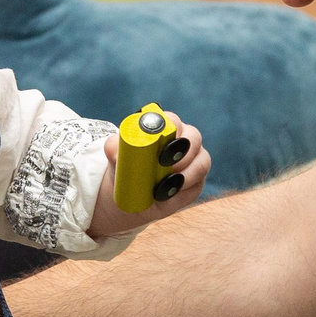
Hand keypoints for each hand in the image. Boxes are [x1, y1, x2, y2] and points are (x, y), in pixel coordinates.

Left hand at [87, 113, 209, 238]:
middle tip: (168, 170)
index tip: (160, 148)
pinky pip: (199, 184)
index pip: (174, 121)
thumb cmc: (124, 169)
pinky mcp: (197, 181)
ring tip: (165, 188)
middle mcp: (183, 140)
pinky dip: (186, 191)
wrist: (128, 195)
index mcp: (164, 128)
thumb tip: (115, 149)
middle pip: (194, 138)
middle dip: (183, 155)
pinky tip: (171, 196)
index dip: (172, 131)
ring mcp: (194, 160)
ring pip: (202, 162)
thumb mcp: (115, 158)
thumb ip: (113, 148)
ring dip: (186, 176)